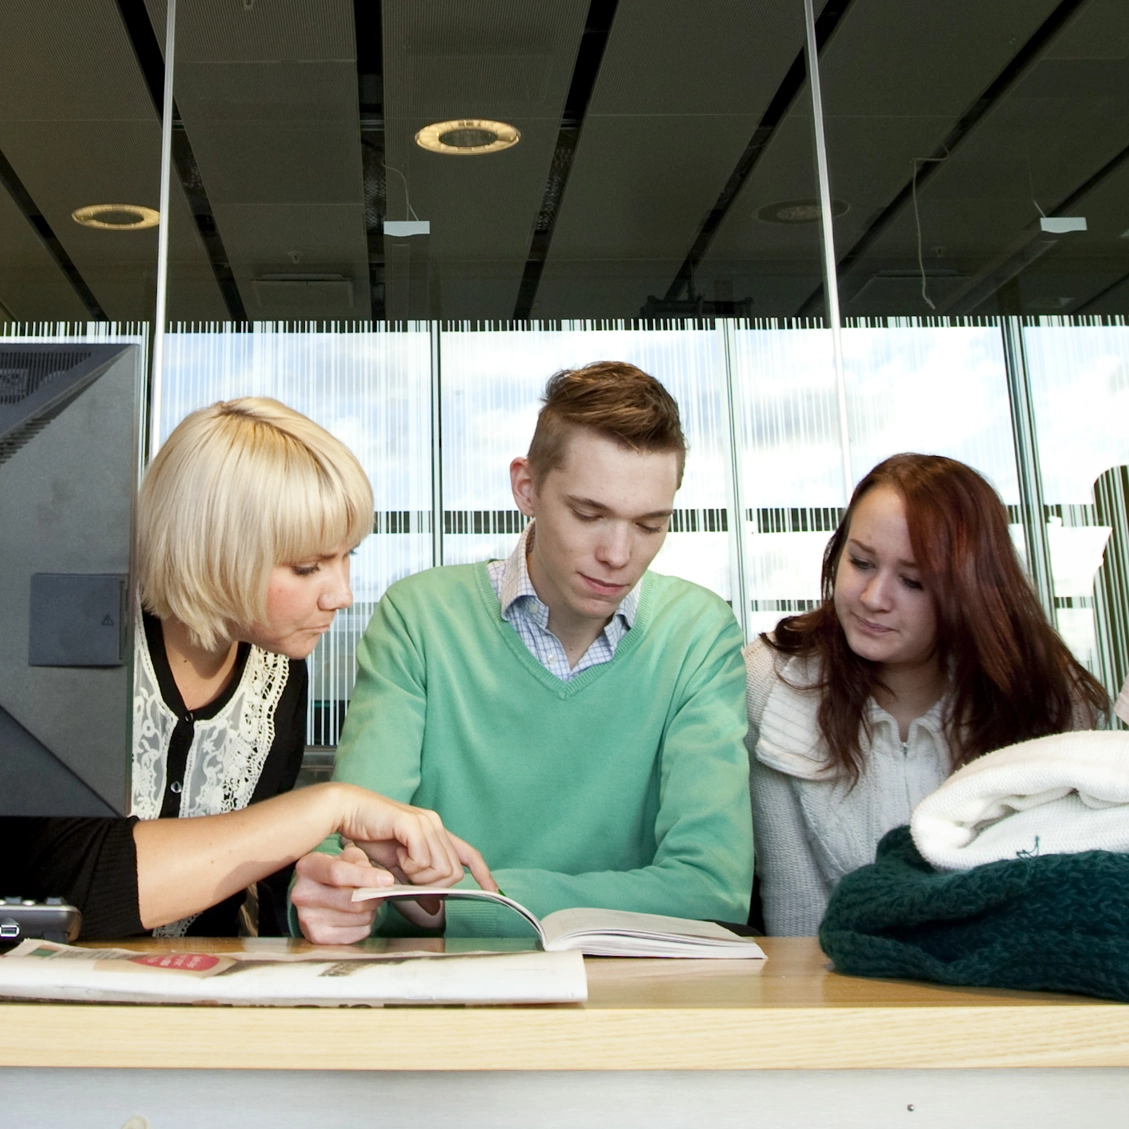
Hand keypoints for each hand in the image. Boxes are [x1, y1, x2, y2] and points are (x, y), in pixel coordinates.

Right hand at [291, 845, 389, 943]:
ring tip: (367, 903)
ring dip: (371, 911)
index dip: (366, 877)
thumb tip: (381, 881)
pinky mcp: (316, 937)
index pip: (337, 873)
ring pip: (357, 918)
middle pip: (351, 900)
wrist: (315, 892)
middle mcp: (302, 894)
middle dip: (375, 897)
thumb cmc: (336, 871)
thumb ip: (362, 863)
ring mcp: (307, 918)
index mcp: (308, 867)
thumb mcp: (347, 857)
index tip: (387, 880)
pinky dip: (364, 925)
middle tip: (383, 892)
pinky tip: (358, 916)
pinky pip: (355, 934)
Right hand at [333, 784, 496, 891]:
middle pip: (454, 872)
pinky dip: (410, 867)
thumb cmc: (370, 836)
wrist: (349, 813)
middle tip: (407, 875)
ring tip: (399, 864)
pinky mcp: (414, 824)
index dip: (484, 874)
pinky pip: (424, 860)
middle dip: (432, 884)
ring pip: (441, 869)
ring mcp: (427, 822)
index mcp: (436, 834)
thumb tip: (435, 907)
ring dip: (419, 877)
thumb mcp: (396, 869)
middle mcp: (436, 825)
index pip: (470, 855)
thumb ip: (417, 886)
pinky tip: (396, 858)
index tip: (494, 892)